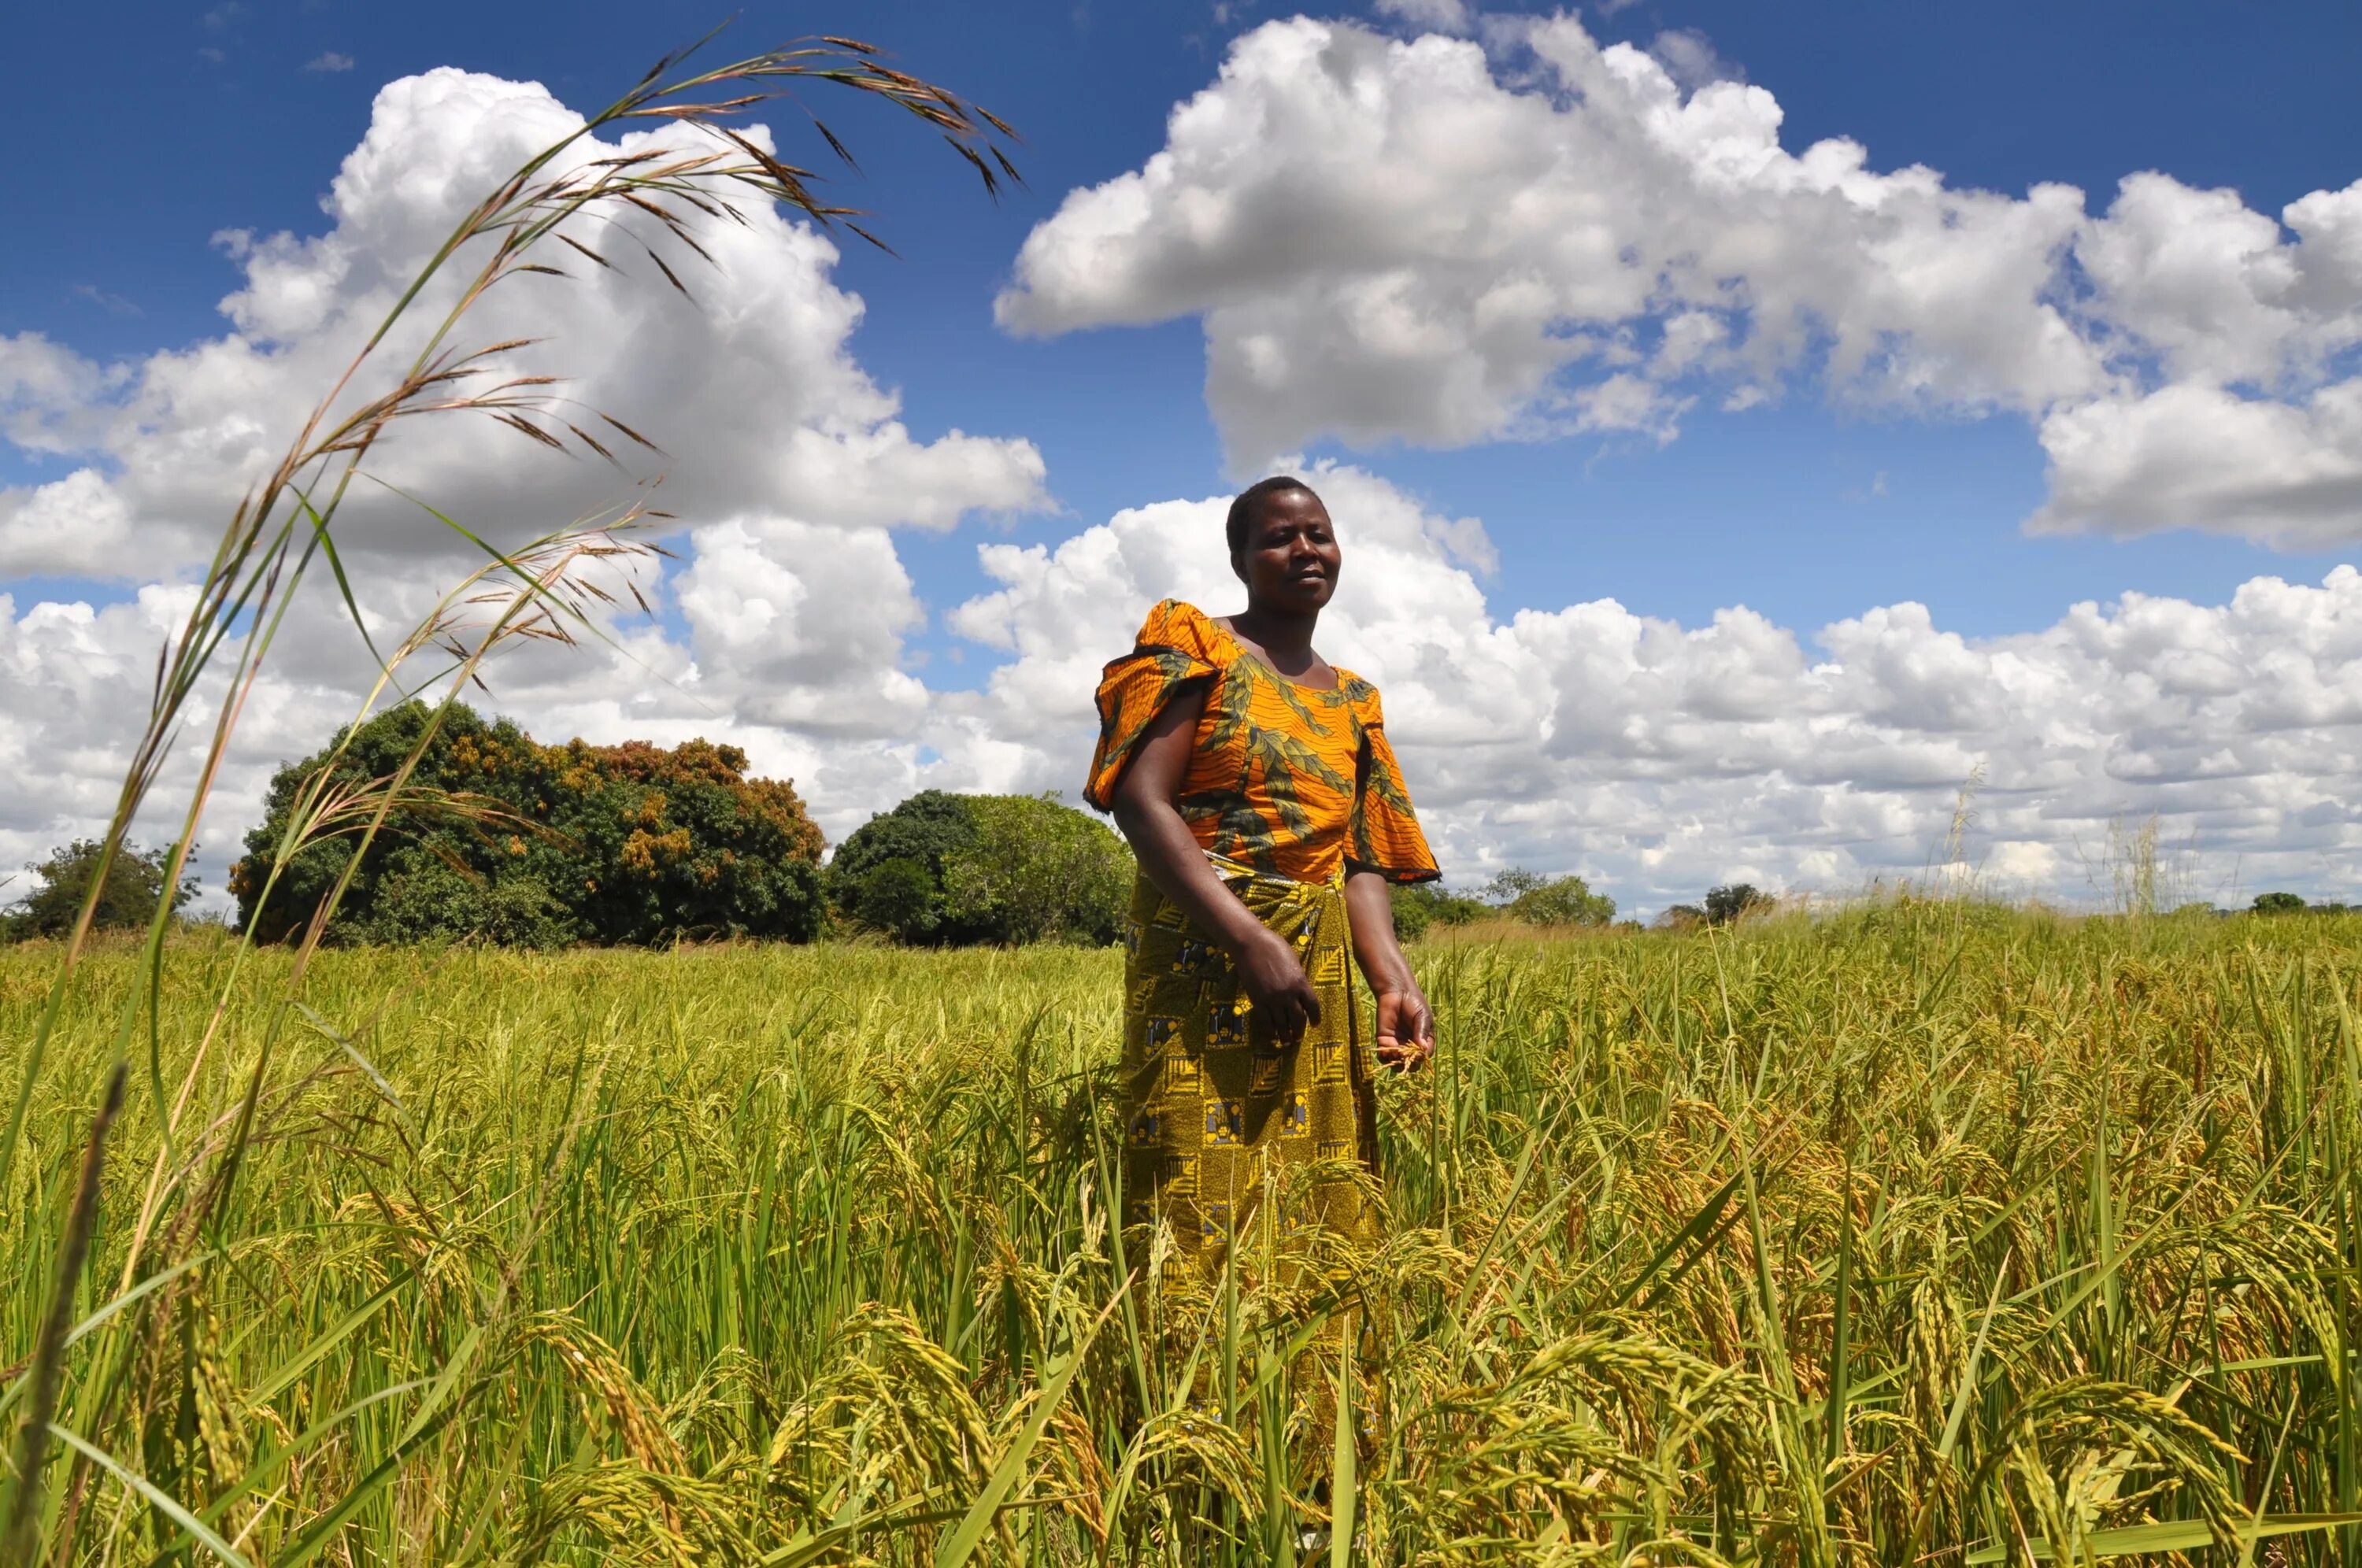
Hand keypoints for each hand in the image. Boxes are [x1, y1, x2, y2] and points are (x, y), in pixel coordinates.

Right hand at [1235, 927, 1321, 1044]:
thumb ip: (1298, 978)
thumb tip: (1299, 990)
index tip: (1315, 1025)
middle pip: (1298, 1019)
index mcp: (1301, 983)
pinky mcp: (1258, 1001)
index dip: (1315, 1017)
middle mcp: (1289, 994)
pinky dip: (1270, 1032)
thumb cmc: (1274, 947)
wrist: (1252, 944)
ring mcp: (1273, 999)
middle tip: (1298, 1037)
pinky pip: (1266, 1022)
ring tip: (1286, 1042)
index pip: (1313, 1006)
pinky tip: (1272, 1037)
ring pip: (1282, 1024)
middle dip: (1299, 1031)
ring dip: (1285, 1035)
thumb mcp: (1293, 962)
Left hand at [1372, 984, 1434, 1071]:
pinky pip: (1384, 1056)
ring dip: (1396, 1063)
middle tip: (1404, 1055)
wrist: (1396, 992)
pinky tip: (1386, 1052)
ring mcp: (1397, 1045)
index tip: (1417, 1054)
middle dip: (1408, 1063)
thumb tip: (1423, 1048)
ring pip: (1397, 1063)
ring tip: (1395, 1054)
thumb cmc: (1414, 1003)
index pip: (1424, 1056)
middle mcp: (1411, 1046)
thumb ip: (1421, 1032)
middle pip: (1411, 1063)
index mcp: (1424, 1041)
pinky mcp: (1384, 1042)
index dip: (1421, 1058)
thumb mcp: (1422, 1016)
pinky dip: (1384, 1058)